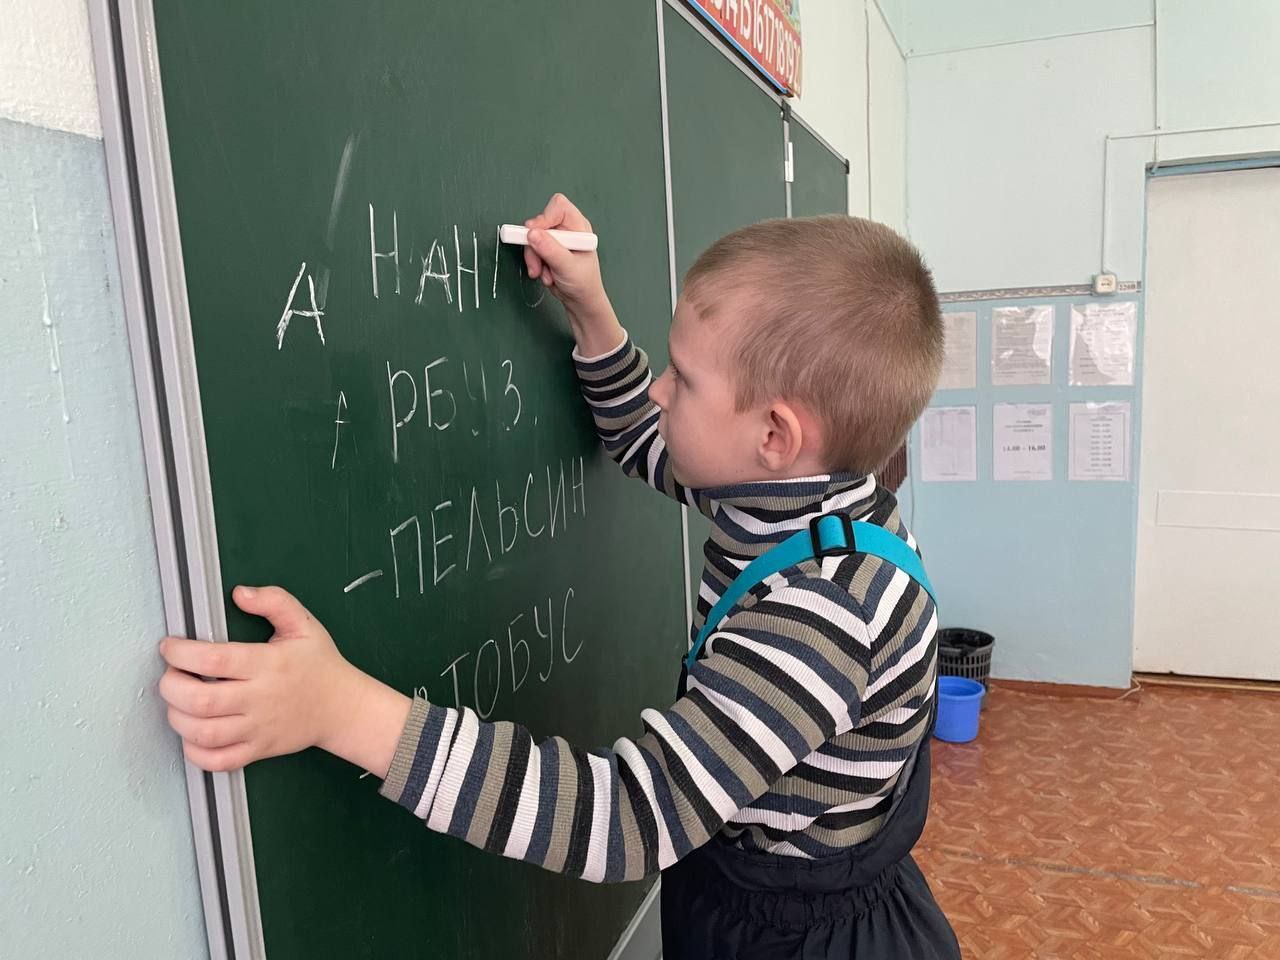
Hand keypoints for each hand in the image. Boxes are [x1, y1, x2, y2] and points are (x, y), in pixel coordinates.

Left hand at [158, 585, 408, 775]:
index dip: (181, 653)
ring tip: (178, 701)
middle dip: (171, 685)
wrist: (343, 708)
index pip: (214, 660)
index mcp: (268, 664)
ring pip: (203, 732)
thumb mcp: (304, 624)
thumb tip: (240, 593)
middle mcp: (261, 698)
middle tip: (170, 674)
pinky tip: (193, 734)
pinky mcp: (258, 750)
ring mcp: (258, 728)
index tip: (170, 646)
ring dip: (177, 717)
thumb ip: (274, 601)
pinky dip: (194, 752)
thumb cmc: (320, 665)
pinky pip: (218, 761)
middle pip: (200, 700)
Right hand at [523, 194, 623, 355]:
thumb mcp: (567, 266)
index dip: (544, 217)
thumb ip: (550, 249)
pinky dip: (534, 263)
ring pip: (532, 238)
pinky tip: (545, 275)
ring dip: (534, 258)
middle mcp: (567, 229)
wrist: (580, 301)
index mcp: (579, 227)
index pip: (558, 207)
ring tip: (543, 274)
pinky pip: (531, 250)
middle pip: (540, 223)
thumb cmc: (584, 283)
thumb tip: (532, 233)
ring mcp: (555, 240)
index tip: (534, 233)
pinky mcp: (546, 250)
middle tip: (537, 262)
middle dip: (536, 245)